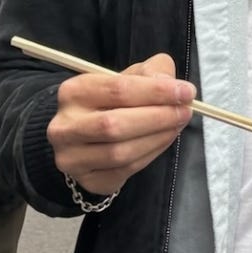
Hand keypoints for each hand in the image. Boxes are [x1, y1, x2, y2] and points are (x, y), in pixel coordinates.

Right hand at [46, 53, 195, 195]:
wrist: (88, 133)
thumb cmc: (113, 100)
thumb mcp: (131, 75)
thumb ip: (153, 72)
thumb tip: (170, 86)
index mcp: (74, 92)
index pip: (117, 90)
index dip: (155, 91)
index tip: (186, 92)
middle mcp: (65, 126)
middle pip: (115, 125)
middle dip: (158, 118)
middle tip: (185, 111)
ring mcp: (72, 157)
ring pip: (120, 153)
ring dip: (157, 138)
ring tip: (177, 125)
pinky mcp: (87, 180)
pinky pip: (125, 170)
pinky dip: (151, 154)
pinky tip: (164, 140)